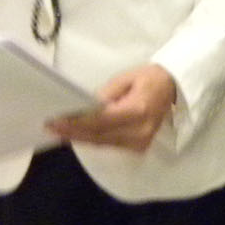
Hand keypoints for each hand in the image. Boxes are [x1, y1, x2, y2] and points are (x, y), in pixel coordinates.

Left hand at [48, 64, 175, 151]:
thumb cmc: (149, 77)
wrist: (173, 87)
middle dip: (73, 132)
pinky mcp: (139, 147)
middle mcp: (139, 131)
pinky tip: (77, 134)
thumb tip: (84, 106)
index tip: (56, 121)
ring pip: (102, 143)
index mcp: (137, 111)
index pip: (100, 121)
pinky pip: (109, 144)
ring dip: (79, 137)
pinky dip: (92, 139)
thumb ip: (105, 94)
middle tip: (51, 127)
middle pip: (98, 136)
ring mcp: (140, 143)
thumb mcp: (126, 78)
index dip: (77, 123)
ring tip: (59, 131)